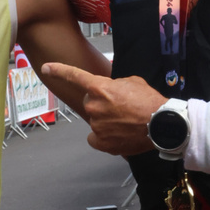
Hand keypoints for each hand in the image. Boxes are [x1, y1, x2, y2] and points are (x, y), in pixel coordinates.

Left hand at [42, 62, 165, 155]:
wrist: (163, 124)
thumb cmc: (150, 102)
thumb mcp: (132, 82)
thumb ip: (114, 84)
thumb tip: (110, 90)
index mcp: (100, 88)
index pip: (75, 76)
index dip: (59, 71)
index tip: (46, 68)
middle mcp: (94, 106)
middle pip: (89, 102)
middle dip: (101, 104)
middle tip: (121, 108)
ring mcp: (96, 125)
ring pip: (95, 120)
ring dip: (106, 120)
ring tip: (126, 122)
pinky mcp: (101, 142)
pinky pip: (95, 138)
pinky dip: (104, 137)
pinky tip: (118, 134)